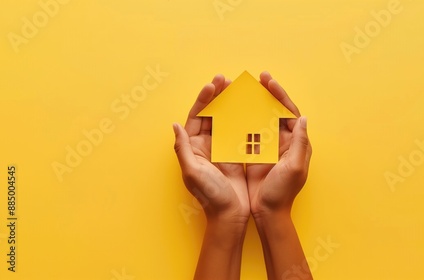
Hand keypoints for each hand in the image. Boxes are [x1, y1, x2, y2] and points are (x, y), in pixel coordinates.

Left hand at [173, 74, 249, 224]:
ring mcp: (219, 148)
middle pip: (209, 114)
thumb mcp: (192, 171)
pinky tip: (248, 107)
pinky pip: (236, 131)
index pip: (196, 117)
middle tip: (226, 79)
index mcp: (192, 148)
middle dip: (216, 96)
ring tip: (236, 88)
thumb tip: (175, 125)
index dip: (203, 100)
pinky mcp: (234, 153)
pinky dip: (241, 118)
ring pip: (223, 120)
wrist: (230, 214)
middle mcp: (204, 145)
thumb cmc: (210, 195)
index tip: (213, 86)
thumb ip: (183, 148)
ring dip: (229, 104)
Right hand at [247, 71, 312, 218]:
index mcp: (295, 142)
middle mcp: (283, 141)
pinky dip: (241, 120)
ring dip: (253, 104)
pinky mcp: (254, 153)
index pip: (288, 111)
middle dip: (266, 94)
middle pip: (275, 111)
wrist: (268, 213)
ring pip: (261, 118)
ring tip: (243, 90)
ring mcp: (268, 147)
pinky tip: (232, 111)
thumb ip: (300, 142)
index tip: (267, 80)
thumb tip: (303, 117)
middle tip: (256, 79)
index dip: (279, 94)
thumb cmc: (282, 192)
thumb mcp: (295, 167)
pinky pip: (248, 131)